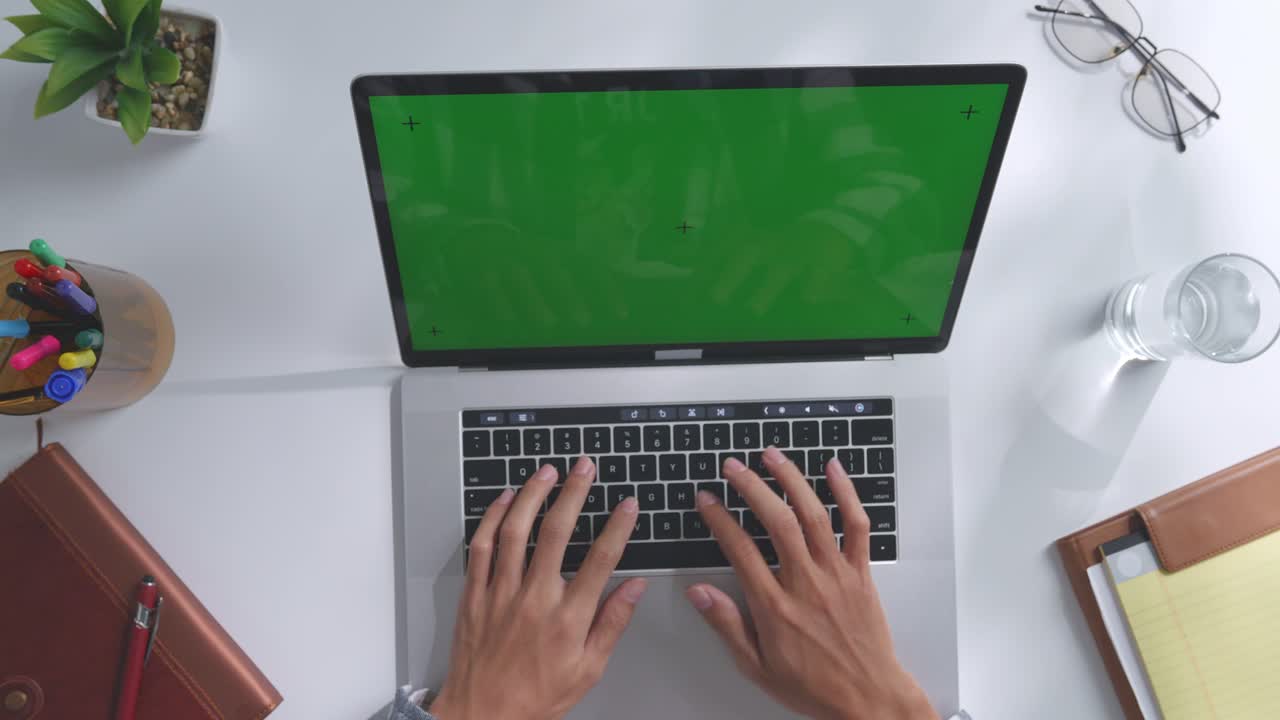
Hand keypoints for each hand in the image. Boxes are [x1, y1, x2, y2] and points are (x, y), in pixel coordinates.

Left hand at [430, 457, 646, 719]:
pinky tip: (505, 499)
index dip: (617, 527)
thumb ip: (612, 624)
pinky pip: (481, 547)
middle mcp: (533, 599)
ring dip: (532, 495)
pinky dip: (493, 518)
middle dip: (574, 493)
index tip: (628, 505)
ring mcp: (500, 594)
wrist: (481, 716)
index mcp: (567, 619)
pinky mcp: (475, 595)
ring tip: (547, 472)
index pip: (600, 560)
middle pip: (556, 533)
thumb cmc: (534, 697)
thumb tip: (634, 588)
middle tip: (585, 468)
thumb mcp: (588, 670)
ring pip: (515, 531)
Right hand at [688, 448, 935, 719]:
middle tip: (732, 467)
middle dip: (751, 487)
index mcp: (775, 607)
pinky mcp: (861, 573)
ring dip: (791, 480)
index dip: (719, 519)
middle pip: (776, 521)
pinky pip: (857, 526)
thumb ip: (727, 625)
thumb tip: (699, 593)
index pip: (740, 549)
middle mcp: (806, 583)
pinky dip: (847, 494)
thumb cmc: (814, 686)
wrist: (869, 699)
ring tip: (771, 456)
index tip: (707, 501)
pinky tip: (833, 470)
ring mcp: (836, 574)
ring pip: (813, 515)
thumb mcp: (757, 666)